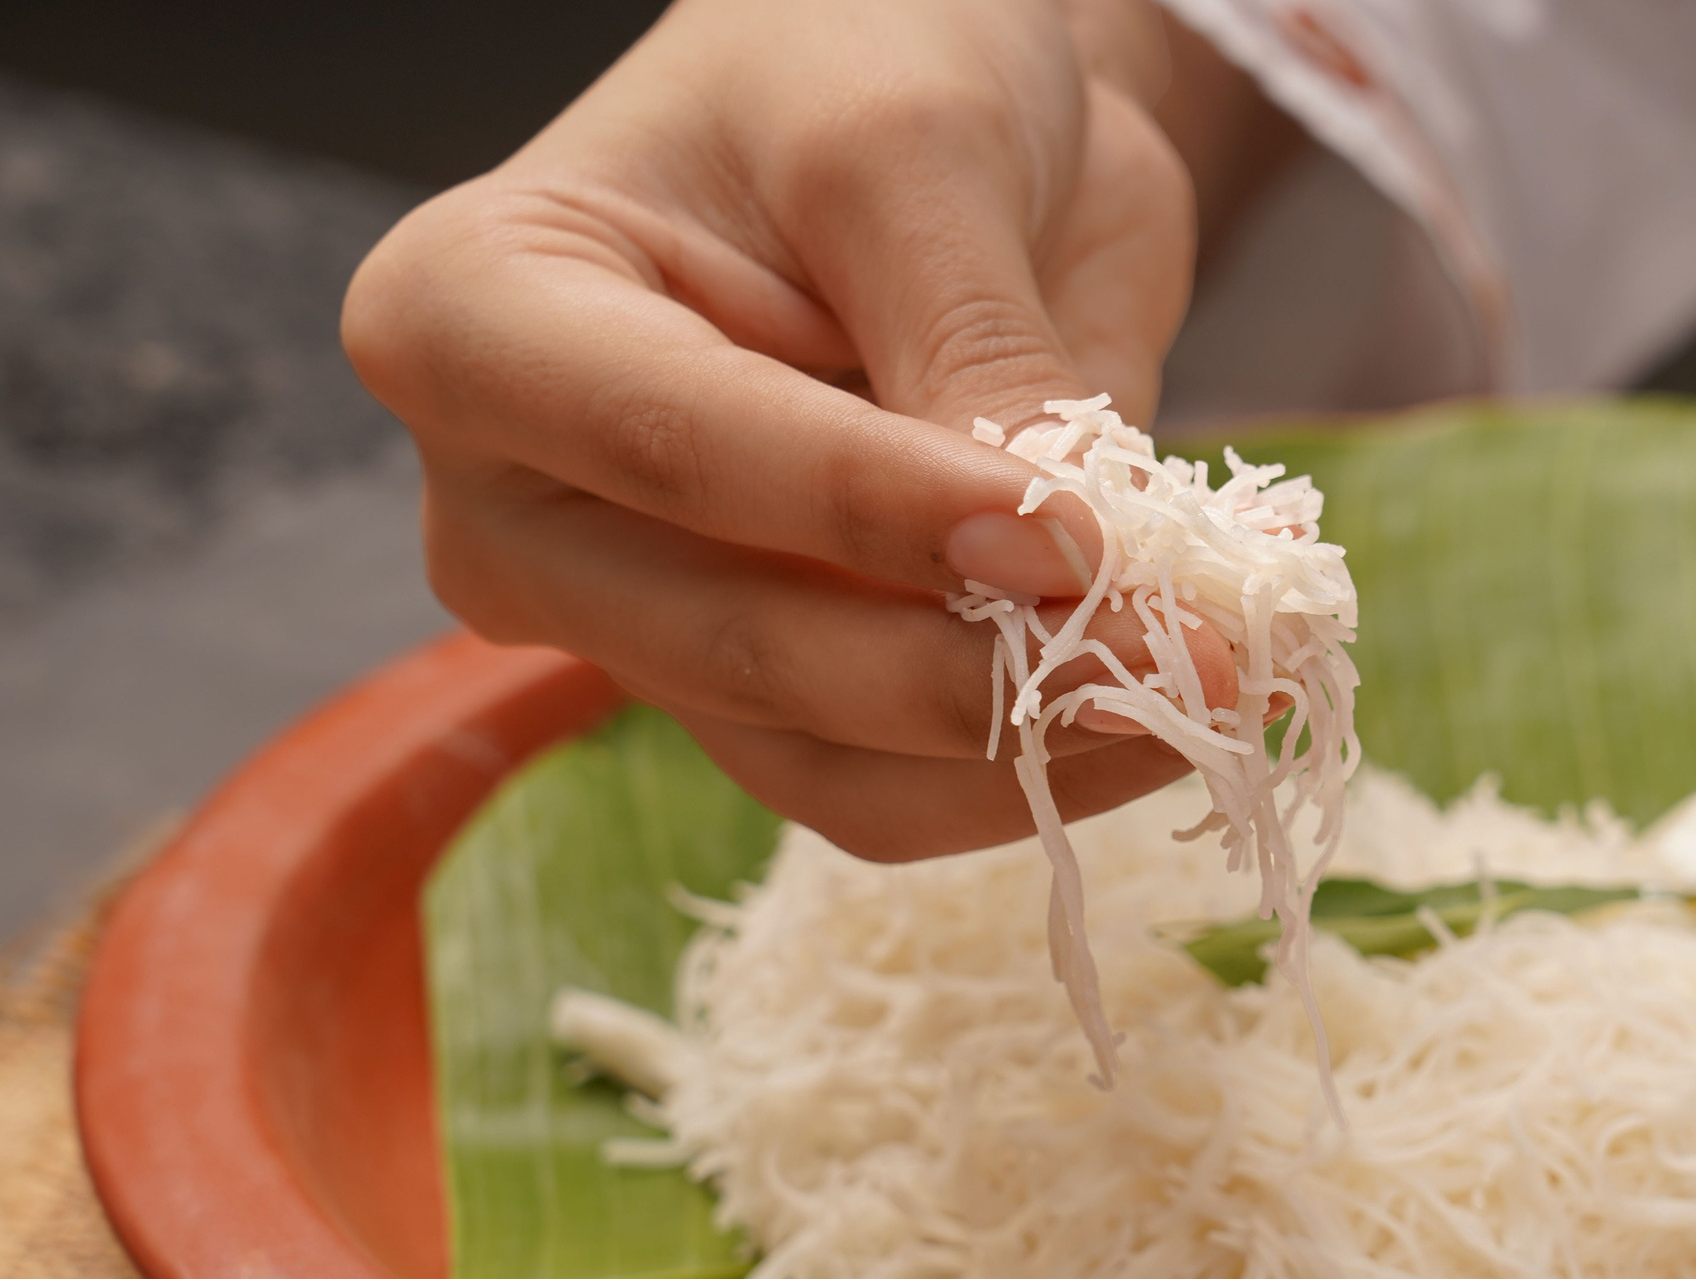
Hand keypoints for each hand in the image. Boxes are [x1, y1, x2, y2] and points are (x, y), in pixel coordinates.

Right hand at [344, 0, 1236, 859]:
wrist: (922, 109)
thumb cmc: (861, 53)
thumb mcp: (916, 144)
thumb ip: (969, 344)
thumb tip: (1052, 558)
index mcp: (476, 320)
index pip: (673, 451)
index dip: (873, 514)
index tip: (1073, 540)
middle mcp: (521, 503)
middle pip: (737, 648)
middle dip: (978, 672)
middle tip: (1196, 656)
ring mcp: (639, 620)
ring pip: (825, 762)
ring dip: (1032, 750)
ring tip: (1218, 683)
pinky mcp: (764, 690)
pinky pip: (891, 787)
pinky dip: (1038, 767)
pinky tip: (1173, 711)